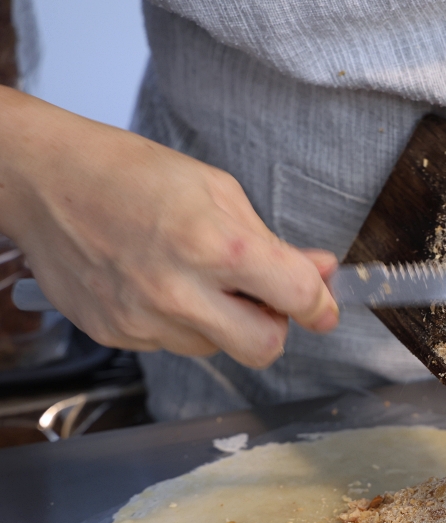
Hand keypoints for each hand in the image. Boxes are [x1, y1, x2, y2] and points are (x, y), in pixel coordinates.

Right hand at [0, 87, 338, 367]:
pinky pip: (173, 345)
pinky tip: (161, 284)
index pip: (297, 297)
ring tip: (196, 277)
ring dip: (224, 323)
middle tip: (262, 297)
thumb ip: (272, 241)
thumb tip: (320, 271)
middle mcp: (179, 291)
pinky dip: (182, 323)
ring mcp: (144, 319)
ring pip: (217, 349)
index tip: (323, 308)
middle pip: (264, 348)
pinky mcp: (117, 334)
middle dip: (276, 327)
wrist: (44, 181)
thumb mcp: (217, 191)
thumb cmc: (131, 174)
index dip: (320, 305)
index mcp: (214, 244)